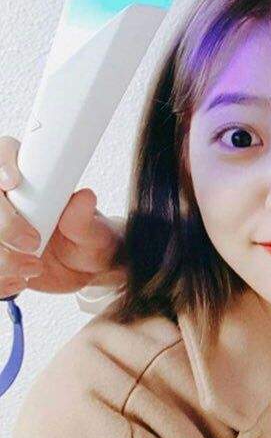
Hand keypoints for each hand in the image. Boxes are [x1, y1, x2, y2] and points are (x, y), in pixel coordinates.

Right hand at [0, 136, 125, 298]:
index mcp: (32, 180)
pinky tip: (18, 282)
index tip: (12, 183)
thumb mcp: (94, 231)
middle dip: (4, 222)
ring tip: (33, 268)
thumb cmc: (89, 239)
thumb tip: (84, 198)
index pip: (6, 154)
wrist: (85, 268)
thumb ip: (84, 218)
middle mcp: (7, 200)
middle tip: (32, 241)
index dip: (3, 164)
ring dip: (1, 257)